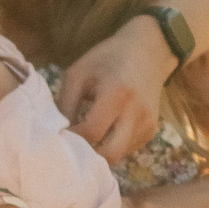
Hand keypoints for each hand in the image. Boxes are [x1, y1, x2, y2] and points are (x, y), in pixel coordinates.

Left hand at [59, 15, 172, 162]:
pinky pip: (127, 149)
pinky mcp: (152, 131)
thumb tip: (57, 132)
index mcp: (117, 94)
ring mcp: (147, 125)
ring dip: (100, 152)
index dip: (73, 139)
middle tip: (74, 147)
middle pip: (110, 154)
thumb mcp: (79, 73)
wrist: (149, 51)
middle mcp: (136, 113)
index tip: (60, 135)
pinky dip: (113, 146)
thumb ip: (65, 103)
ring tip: (87, 138)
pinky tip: (106, 130)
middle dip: (89, 156)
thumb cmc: (108, 58)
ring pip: (119, 155)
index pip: (91, 132)